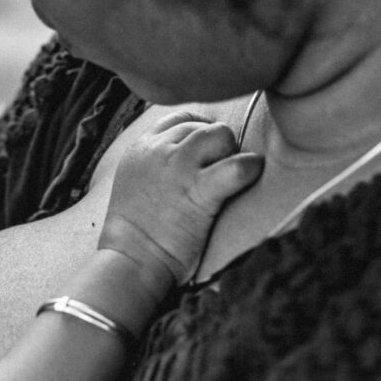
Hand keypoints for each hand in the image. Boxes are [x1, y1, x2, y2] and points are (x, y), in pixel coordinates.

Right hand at [99, 111, 262, 284]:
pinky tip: (248, 177)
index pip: (178, 119)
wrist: (130, 261)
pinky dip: (250, 169)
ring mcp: (177, 167)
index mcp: (140, 149)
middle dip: (216, 146)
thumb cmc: (135, 233)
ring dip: (231, 152)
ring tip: (228, 178)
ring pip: (220, 134)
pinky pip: (238, 166)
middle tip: (217, 174)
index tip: (207, 153)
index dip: (199, 130)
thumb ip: (154, 163)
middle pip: (202, 126)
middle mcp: (157, 151)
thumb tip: (188, 154)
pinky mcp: (198, 191)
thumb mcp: (134, 183)